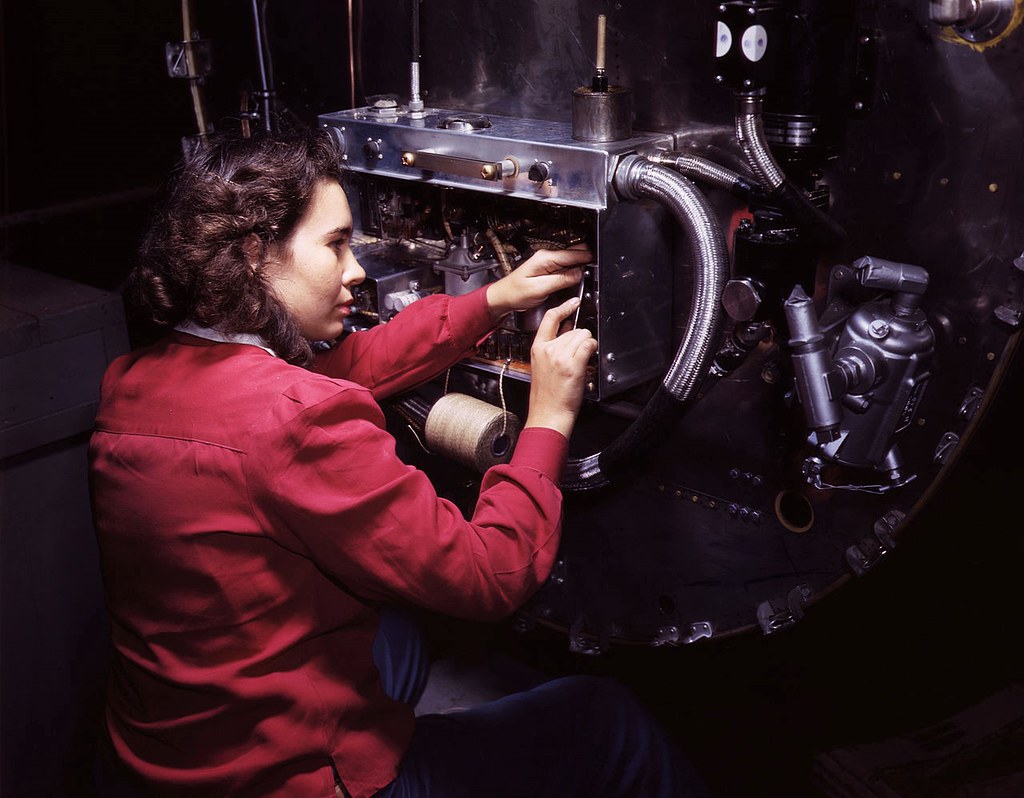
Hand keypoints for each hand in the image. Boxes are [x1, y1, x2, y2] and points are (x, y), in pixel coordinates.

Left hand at [485, 245, 591, 321]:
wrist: (504, 297)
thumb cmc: (516, 293)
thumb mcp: (540, 288)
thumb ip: (561, 280)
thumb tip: (578, 274)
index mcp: (546, 258)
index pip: (572, 254)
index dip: (587, 259)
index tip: (598, 264)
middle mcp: (547, 257)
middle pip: (574, 253)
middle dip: (586, 261)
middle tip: (596, 271)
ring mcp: (548, 262)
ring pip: (571, 260)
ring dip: (580, 266)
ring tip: (588, 275)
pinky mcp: (548, 269)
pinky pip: (566, 266)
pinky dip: (573, 271)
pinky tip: (576, 277)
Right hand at [524, 295, 598, 438]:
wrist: (548, 414)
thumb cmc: (546, 395)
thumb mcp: (542, 366)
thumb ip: (552, 347)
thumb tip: (568, 330)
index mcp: (538, 348)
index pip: (550, 318)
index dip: (564, 307)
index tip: (573, 302)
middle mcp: (548, 349)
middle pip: (573, 329)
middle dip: (580, 339)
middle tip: (578, 356)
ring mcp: (560, 356)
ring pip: (583, 335)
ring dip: (587, 345)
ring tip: (581, 362)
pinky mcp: (573, 364)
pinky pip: (588, 344)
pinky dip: (592, 349)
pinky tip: (588, 359)